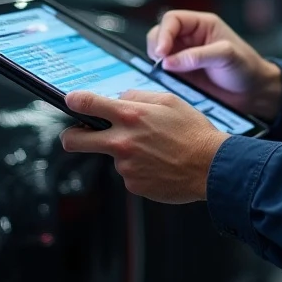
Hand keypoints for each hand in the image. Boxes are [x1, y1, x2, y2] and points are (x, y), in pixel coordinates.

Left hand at [60, 90, 229, 203]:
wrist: (211, 166)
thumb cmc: (194, 133)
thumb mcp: (170, 100)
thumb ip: (139, 96)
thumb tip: (121, 98)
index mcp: (131, 116)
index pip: (87, 104)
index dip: (73, 101)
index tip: (70, 101)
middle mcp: (123, 141)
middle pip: (74, 140)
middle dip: (71, 136)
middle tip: (80, 135)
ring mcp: (126, 166)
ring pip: (112, 156)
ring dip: (126, 153)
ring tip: (155, 150)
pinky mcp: (133, 185)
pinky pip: (129, 173)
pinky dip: (140, 169)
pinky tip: (159, 163)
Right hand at [147, 10, 281, 121]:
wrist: (253, 92)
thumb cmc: (246, 68)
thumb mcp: (227, 56)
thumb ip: (198, 56)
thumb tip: (168, 61)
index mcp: (202, 25)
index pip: (173, 19)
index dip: (164, 33)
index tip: (162, 52)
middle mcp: (189, 38)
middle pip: (160, 33)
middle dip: (157, 46)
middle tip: (161, 63)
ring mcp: (183, 56)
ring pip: (158, 52)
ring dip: (156, 61)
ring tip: (165, 72)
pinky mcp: (181, 74)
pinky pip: (162, 71)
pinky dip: (159, 75)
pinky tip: (166, 81)